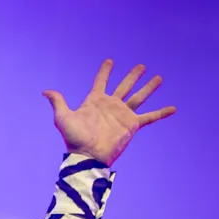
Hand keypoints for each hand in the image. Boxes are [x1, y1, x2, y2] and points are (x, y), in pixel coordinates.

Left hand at [43, 59, 175, 166]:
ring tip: (158, 77)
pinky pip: (150, 117)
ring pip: (139, 97)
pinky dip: (162, 113)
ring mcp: (122, 114)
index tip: (109, 61)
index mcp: (95, 101)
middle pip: (124, 86)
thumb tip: (45, 91)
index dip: (105, 71)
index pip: (101, 81)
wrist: (88, 156)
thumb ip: (58, 102)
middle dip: (133, 76)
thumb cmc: (74, 139)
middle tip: (141, 65)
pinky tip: (173, 108)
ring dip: (149, 87)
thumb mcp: (63, 118)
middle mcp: (111, 105)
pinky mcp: (132, 125)